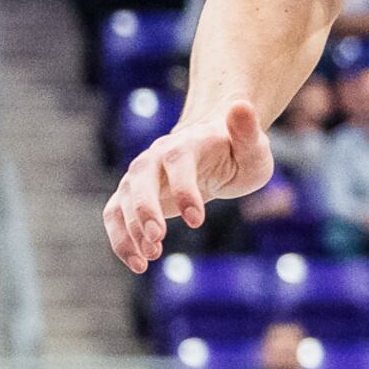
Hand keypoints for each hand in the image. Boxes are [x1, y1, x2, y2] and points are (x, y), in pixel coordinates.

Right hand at [107, 98, 274, 269]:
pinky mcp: (132, 196)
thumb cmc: (238, 151)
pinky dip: (120, 239)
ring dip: (130, 232)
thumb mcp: (253, 147)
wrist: (213, 151)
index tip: (198, 220)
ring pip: (123, 202)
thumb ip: (247, 132)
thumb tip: (241, 105)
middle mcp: (155, 158)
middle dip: (145, 210)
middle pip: (140, 180)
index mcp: (186, 144)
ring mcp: (140, 177)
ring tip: (148, 260)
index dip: (184, 189)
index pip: (178, 162)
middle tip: (158, 239)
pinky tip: (137, 263)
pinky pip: (115, 216)